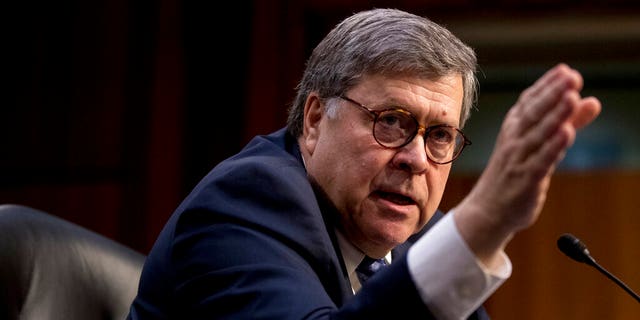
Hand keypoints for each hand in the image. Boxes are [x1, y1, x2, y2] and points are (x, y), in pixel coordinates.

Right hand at [454, 64, 600, 265]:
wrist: (488, 211)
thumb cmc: (515, 174)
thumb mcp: (541, 144)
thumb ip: (568, 122)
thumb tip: (592, 100)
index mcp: (514, 128)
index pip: (530, 101)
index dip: (547, 86)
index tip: (565, 70)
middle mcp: (514, 140)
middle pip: (534, 113)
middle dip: (552, 94)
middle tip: (571, 77)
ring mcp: (518, 159)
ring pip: (538, 134)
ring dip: (555, 115)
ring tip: (572, 97)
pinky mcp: (526, 179)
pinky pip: (540, 160)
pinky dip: (553, 146)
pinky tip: (566, 133)